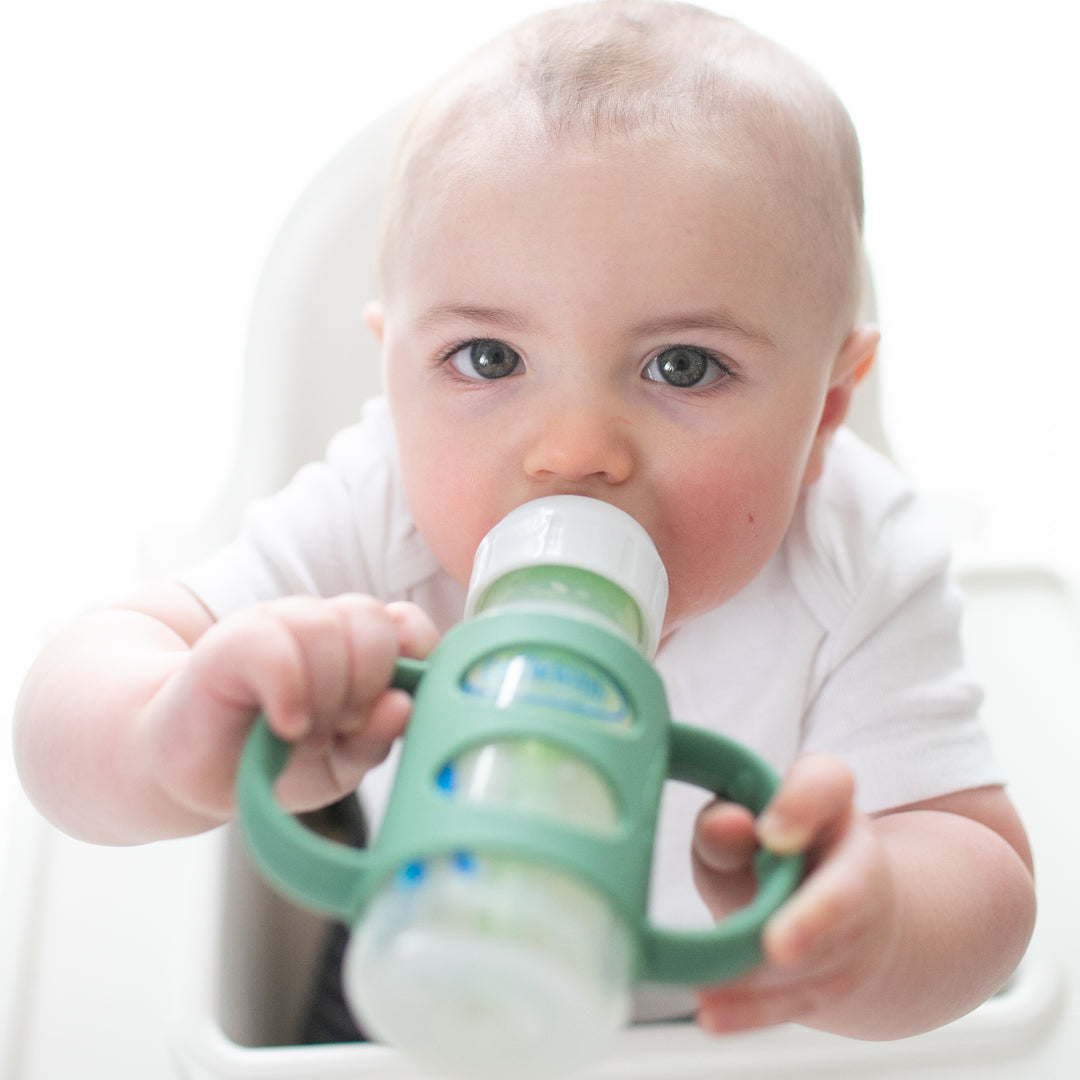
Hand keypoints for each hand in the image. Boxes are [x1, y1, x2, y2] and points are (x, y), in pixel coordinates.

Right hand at [142, 594, 438, 820]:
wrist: (190, 770)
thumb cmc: (271, 760)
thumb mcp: (339, 766)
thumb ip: (376, 739)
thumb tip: (402, 706)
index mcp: (355, 648)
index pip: (407, 626)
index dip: (410, 662)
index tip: (384, 707)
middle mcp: (319, 627)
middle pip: (372, 622)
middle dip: (365, 684)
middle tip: (338, 728)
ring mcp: (274, 626)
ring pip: (325, 628)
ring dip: (323, 695)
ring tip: (301, 734)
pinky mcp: (229, 642)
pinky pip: (275, 645)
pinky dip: (289, 691)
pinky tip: (285, 725)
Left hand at [692, 753, 898, 1033]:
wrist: (835, 908)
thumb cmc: (769, 850)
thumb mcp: (741, 825)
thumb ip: (725, 824)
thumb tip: (724, 824)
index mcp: (829, 802)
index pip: (827, 784)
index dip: (801, 805)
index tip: (770, 832)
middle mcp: (856, 859)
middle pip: (849, 888)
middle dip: (815, 918)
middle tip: (779, 946)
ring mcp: (856, 927)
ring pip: (820, 958)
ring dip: (767, 978)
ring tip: (708, 989)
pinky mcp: (838, 979)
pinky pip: (798, 1000)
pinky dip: (752, 1011)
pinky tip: (712, 1013)